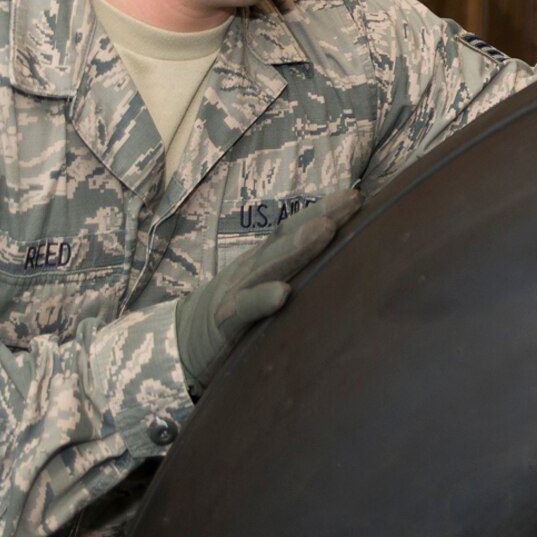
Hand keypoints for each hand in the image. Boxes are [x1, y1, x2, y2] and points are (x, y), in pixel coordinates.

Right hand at [175, 188, 362, 397]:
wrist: (180, 341)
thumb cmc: (235, 313)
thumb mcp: (262, 286)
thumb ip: (294, 273)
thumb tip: (343, 263)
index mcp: (262, 260)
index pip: (293, 229)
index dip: (323, 210)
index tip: (356, 195)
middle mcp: (250, 269)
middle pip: (286, 238)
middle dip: (320, 217)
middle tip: (352, 200)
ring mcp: (235, 293)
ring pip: (269, 266)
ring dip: (298, 247)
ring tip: (325, 230)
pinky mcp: (224, 324)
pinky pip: (243, 310)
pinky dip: (261, 300)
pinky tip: (283, 294)